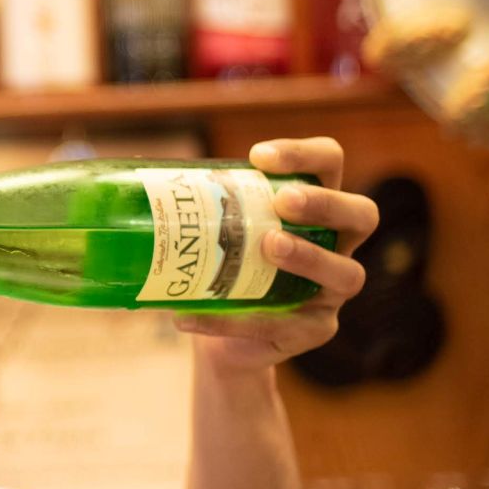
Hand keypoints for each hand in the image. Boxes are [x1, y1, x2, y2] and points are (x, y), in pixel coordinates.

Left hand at [177, 137, 378, 373]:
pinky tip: (191, 316)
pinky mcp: (312, 330)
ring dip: (307, 257)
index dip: (304, 154)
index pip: (329, 163)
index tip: (257, 157)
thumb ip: (193, 201)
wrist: (218, 335)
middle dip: (325, 203)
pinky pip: (283, 325)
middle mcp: (337, 245)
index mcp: (314, 207)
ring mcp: (330, 292)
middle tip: (283, 202)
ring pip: (345, 273)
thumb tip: (127, 171)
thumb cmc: (220, 265)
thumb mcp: (211, 228)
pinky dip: (234, 320)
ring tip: (268, 246)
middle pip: (362, 214)